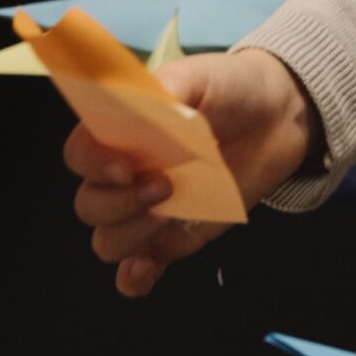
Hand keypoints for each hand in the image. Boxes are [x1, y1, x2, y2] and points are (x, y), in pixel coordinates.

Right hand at [65, 48, 318, 295]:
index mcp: (120, 134)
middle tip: (164, 185)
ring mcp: (149, 211)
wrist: (276, 117)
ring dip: (130, 234)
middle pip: (90, 205)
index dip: (92, 163)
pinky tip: (143, 269)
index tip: (125, 165)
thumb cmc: (230, 90)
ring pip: (108, 240)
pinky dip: (133, 278)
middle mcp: (126, 176)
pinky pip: (140, 269)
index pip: (80, 155)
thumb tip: (140, 110)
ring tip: (168, 214)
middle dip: (119, 203)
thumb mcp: (197, 77)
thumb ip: (164, 91)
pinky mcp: (177, 238)